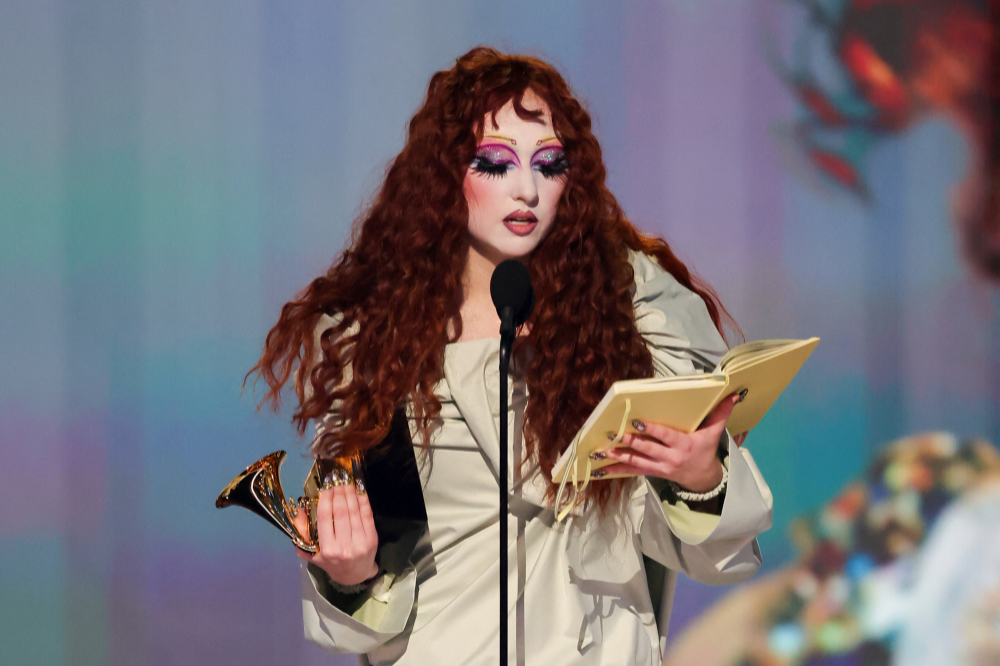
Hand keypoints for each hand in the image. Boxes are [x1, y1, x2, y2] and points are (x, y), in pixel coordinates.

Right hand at [292, 483, 378, 585]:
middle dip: (338, 492)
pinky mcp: (372, 539)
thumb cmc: (331, 562)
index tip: (326, 485)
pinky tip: (359, 489)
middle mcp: (343, 546)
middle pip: (340, 512)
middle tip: (337, 478)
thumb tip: (296, 511)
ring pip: (354, 511)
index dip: (325, 499)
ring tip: (347, 481)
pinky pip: (367, 515)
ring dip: (350, 493)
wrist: (355, 575)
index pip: (324, 518)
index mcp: (327, 549)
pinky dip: (363, 500)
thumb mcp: (312, 552)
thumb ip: (302, 534)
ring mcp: (360, 542)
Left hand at [596, 394, 740, 491]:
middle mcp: (670, 458)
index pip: (666, 436)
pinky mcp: (651, 473)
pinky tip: (600, 468)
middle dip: (631, 442)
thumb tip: (734, 394)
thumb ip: (721, 413)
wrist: (702, 478)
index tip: (637, 423)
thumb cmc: (705, 450)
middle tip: (614, 434)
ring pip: (637, 462)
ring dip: (618, 456)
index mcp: (684, 445)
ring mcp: (659, 467)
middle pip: (648, 450)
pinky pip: (632, 471)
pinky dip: (616, 470)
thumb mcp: (714, 433)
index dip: (652, 431)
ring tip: (602, 450)